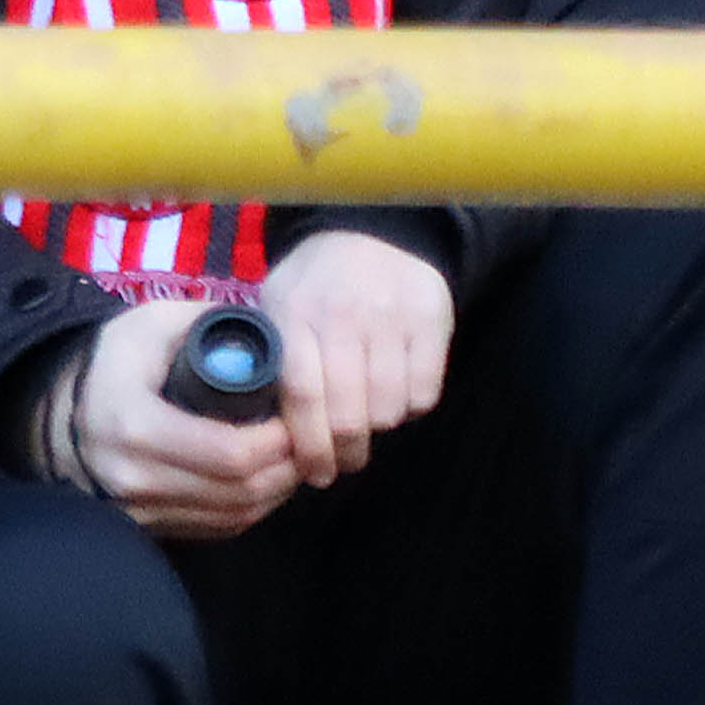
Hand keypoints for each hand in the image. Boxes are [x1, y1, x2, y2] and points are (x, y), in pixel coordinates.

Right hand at [65, 300, 301, 540]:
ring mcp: (139, 511)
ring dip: (275, 492)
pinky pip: (215, 529)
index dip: (276, 442)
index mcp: (135, 425)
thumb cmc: (113, 362)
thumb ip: (207, 320)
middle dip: (285, 468)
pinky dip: (250, 508)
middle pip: (238, 491)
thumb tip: (266, 331)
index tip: (296, 418)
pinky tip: (265, 483)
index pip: (229, 454)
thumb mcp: (152, 323)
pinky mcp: (148, 528)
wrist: (58, 412)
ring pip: (233, 517)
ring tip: (292, 459)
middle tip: (305, 440)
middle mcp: (135, 478)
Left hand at [257, 231, 454, 486]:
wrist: (372, 231)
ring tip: (366, 414)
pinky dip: (410, 405)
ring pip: (389, 410)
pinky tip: (395, 389)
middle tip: (342, 463)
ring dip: (378, 426)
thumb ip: (272, 361)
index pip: (303, 396)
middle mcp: (343, 313)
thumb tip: (272, 436)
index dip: (309, 447)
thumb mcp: (277, 306)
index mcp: (295, 312)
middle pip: (348, 414)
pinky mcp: (431, 318)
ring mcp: (390, 315)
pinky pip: (424, 394)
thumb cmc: (315, 283)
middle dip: (345, 452)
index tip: (314, 473)